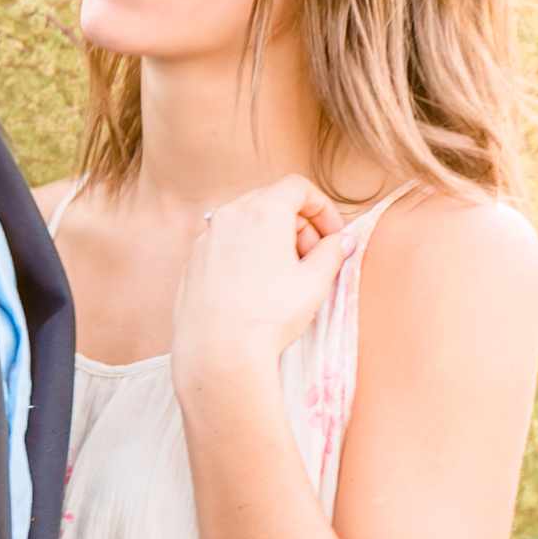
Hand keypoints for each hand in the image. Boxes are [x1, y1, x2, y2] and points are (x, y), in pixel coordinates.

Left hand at [169, 174, 359, 389]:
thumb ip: (333, 253)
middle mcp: (228, 216)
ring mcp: (205, 238)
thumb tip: (344, 241)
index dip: (322, 208)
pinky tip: (257, 287)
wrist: (218, 350)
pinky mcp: (193, 261)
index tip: (333, 236)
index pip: (298, 188)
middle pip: (272, 202)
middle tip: (314, 259)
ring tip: (287, 276)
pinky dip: (248, 253)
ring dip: (273, 239)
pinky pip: (227, 245)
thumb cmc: (269, 315)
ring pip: (247, 223)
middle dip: (300, 225)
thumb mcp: (315, 282)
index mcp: (261, 211)